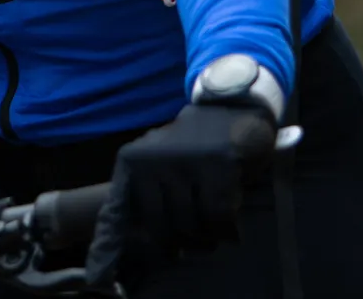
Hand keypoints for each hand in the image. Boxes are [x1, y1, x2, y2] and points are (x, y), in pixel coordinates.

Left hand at [84, 101, 276, 287]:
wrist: (233, 106)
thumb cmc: (194, 143)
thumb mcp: (157, 159)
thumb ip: (144, 190)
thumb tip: (137, 239)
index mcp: (133, 160)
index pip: (129, 214)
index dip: (140, 240)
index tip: (140, 258)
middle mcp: (154, 160)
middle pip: (162, 226)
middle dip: (181, 242)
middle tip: (194, 245)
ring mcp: (186, 161)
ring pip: (190, 224)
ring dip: (205, 239)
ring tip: (213, 237)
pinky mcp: (219, 165)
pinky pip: (218, 216)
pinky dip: (227, 231)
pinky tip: (231, 232)